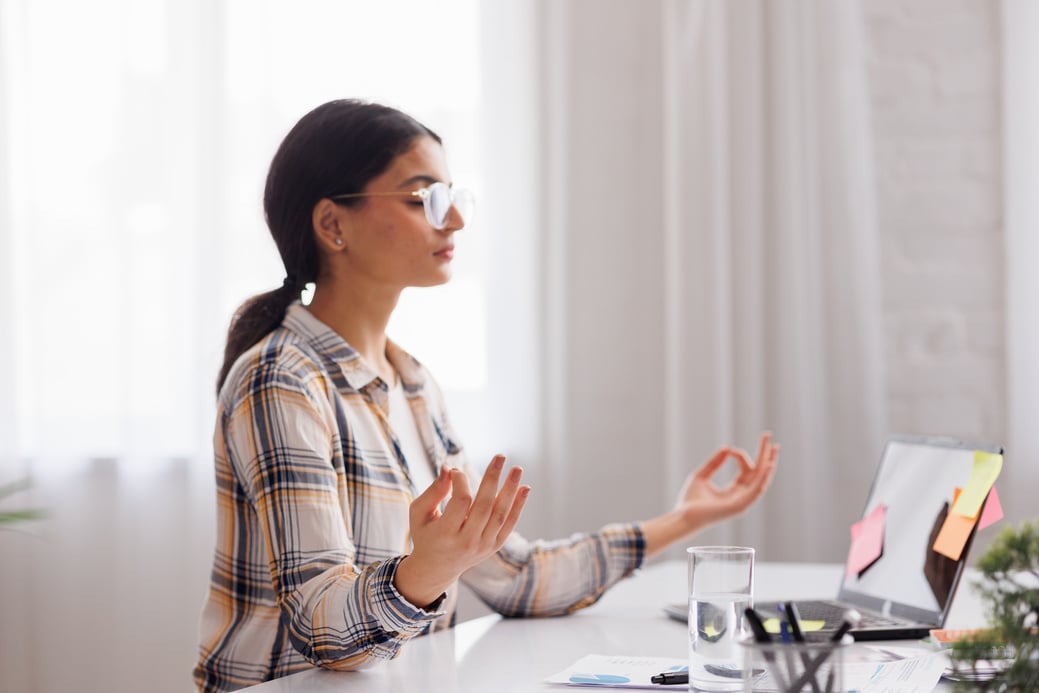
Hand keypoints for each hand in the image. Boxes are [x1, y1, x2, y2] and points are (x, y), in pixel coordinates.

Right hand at [393, 455, 529, 607]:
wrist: (436, 568)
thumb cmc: (426, 533)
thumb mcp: (419, 513)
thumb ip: (433, 490)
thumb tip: (448, 467)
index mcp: (445, 534)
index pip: (461, 501)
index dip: (461, 481)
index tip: (456, 471)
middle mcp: (467, 542)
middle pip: (484, 506)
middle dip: (493, 478)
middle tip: (500, 456)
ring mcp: (483, 546)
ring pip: (500, 514)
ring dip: (510, 490)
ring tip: (517, 469)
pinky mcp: (494, 547)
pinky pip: (509, 524)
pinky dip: (518, 506)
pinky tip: (525, 488)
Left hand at [642, 431, 778, 555]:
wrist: (683, 516)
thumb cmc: (690, 500)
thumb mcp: (702, 476)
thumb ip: (714, 463)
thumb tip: (727, 447)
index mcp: (734, 491)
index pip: (747, 470)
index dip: (741, 455)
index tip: (730, 450)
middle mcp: (741, 496)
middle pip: (759, 473)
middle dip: (765, 455)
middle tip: (769, 436)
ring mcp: (742, 502)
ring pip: (761, 480)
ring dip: (769, 463)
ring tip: (774, 448)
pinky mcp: (739, 506)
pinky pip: (756, 490)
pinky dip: (763, 477)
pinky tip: (768, 465)